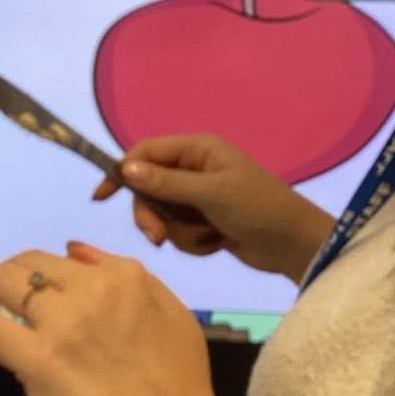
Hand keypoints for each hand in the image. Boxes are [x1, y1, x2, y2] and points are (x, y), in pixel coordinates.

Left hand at [0, 243, 227, 395]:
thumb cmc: (179, 391)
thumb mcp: (171, 318)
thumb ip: (128, 282)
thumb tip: (75, 252)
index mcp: (125, 278)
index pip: (64, 261)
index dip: (38, 273)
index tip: (28, 289)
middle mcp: (92, 290)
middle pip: (27, 265)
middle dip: (2, 274)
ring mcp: (64, 324)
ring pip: (1, 286)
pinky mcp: (39, 360)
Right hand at [92, 133, 332, 281]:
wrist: (293, 245)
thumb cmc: (258, 209)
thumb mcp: (210, 194)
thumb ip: (167, 183)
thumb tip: (126, 168)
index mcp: (198, 150)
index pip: (145, 153)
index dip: (121, 172)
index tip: (101, 196)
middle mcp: (194, 168)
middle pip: (148, 189)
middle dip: (153, 216)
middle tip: (157, 238)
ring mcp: (199, 196)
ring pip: (162, 215)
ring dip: (179, 232)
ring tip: (208, 239)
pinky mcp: (204, 221)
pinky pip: (178, 232)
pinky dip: (192, 242)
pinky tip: (217, 244)